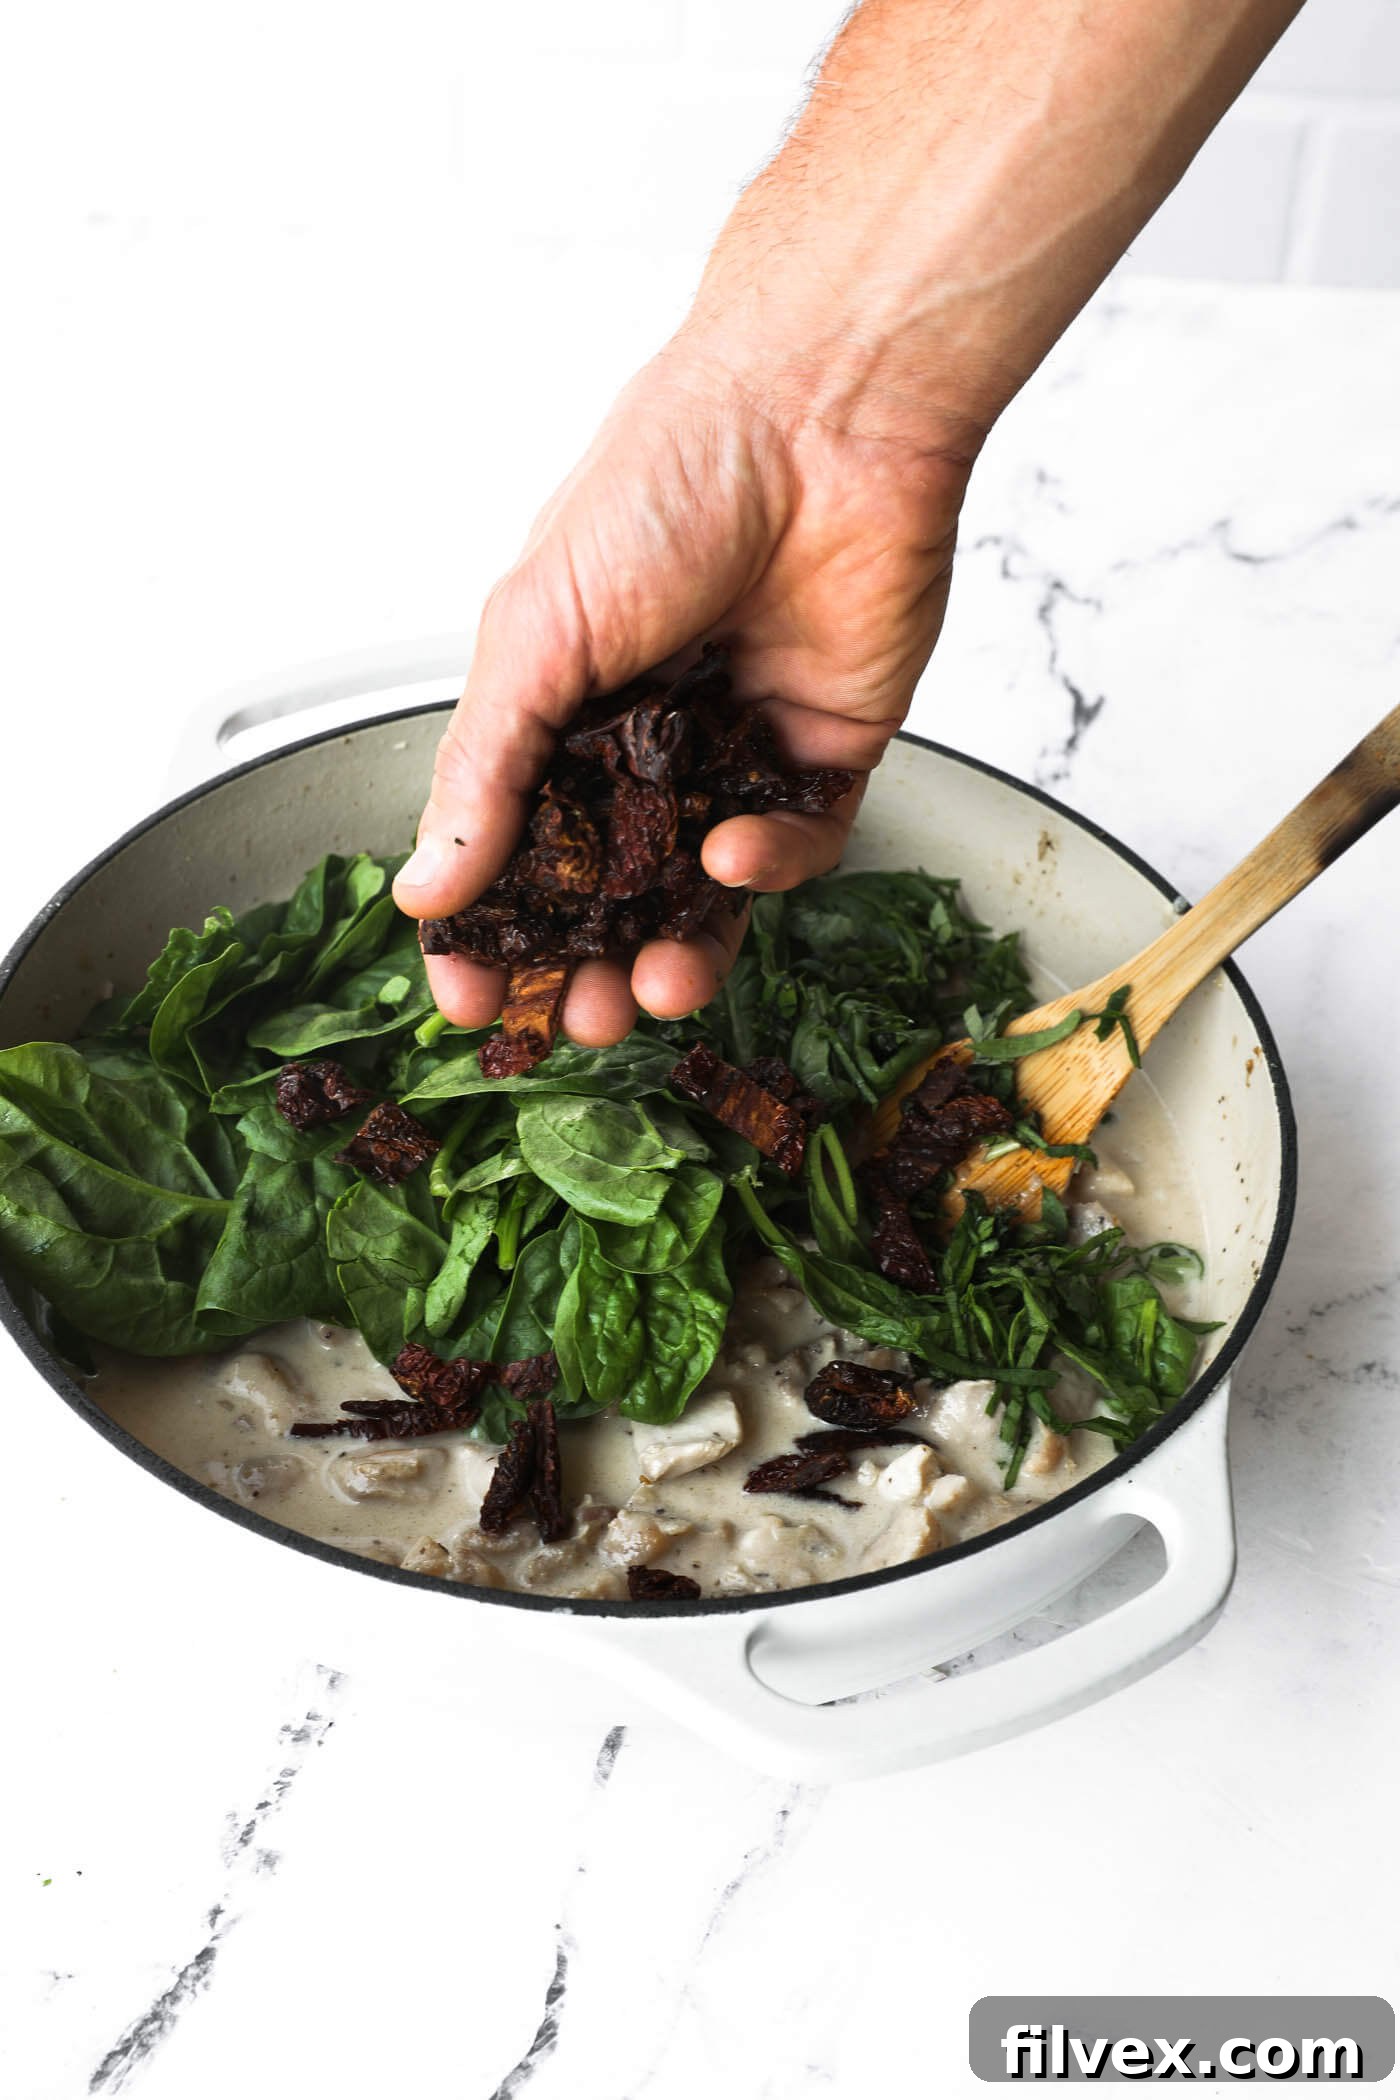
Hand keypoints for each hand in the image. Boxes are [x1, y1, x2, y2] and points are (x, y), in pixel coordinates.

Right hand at [393, 329, 971, 1045]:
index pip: (512, 845)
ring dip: (675, 949)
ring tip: (649, 990)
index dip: (491, 929)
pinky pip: (797, 844)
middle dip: (584, 964)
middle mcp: (644, 734)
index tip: (472, 1000)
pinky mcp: (826, 752)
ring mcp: (737, 748)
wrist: (824, 416)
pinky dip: (767, 867)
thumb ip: (484, 770)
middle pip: (608, 888)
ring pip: (702, 891)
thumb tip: (426, 888)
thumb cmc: (666, 483)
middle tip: (568, 1022)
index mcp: (557, 702)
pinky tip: (734, 855)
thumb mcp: (536, 631)